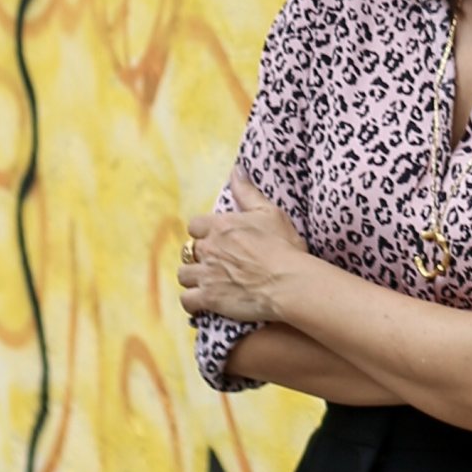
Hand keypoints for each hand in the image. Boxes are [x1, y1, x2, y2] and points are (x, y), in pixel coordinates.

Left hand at [177, 180, 309, 325]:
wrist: (288, 282)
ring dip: (193, 278)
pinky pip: (187, 300)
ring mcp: (206, 274)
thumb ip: (247, 191)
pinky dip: (192, 302)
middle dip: (200, 256)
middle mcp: (209, 248)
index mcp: (220, 226)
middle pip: (189, 250)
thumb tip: (236, 168)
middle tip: (216, 263)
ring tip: (207, 282)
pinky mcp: (209, 298)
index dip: (203, 232)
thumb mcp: (269, 212)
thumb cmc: (284, 246)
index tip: (216, 238)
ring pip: (183, 274)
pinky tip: (203, 303)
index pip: (195, 225)